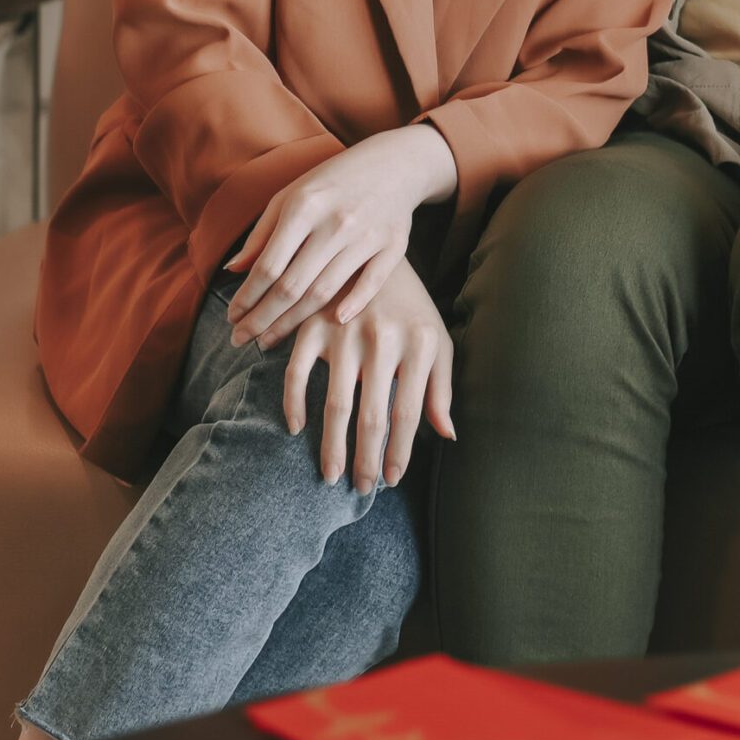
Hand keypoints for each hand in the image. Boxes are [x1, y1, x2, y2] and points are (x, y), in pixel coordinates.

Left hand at [227, 125, 459, 349]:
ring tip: (268, 340)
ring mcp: (367, 236)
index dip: (246, 297)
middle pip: (292, 286)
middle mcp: (335, 223)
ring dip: (292, 322)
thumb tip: (233, 270)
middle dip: (262, 318)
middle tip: (242, 340)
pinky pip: (371, 284)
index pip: (268, 265)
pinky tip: (331, 323)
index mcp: (304, 206)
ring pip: (325, 292)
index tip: (231, 317)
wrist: (395, 163)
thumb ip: (262, 234)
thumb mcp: (290, 195)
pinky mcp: (394, 245)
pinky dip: (352, 305)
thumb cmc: (332, 181)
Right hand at [283, 257, 456, 492]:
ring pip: (336, 404)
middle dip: (365, 461)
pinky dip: (293, 404)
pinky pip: (296, 374)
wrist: (373, 250)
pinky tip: (295, 428)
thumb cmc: (411, 307)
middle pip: (372, 417)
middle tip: (359, 490)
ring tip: (330, 475)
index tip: (391, 481)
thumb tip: (446, 436)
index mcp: (420, 344)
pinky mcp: (312, 325)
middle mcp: (383, 340)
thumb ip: (441, 388)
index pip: (409, 413)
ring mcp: (344, 332)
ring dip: (331, 447)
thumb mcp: (437, 340)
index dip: (400, 453)